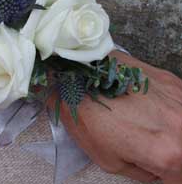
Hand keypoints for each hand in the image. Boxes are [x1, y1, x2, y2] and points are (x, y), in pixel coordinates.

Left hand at [49, 51, 181, 182]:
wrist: (80, 78)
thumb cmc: (88, 117)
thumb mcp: (110, 161)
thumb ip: (143, 172)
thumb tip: (156, 172)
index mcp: (167, 151)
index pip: (179, 177)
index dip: (165, 176)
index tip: (154, 168)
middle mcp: (181, 124)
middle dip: (169, 152)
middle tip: (148, 145)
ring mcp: (178, 98)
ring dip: (171, 130)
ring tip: (146, 123)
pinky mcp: (171, 81)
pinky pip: (178, 104)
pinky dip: (168, 111)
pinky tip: (147, 107)